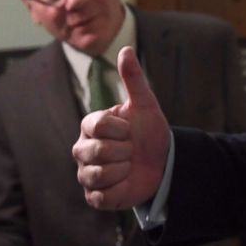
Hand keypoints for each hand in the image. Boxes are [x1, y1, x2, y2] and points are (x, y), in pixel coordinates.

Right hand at [73, 46, 170, 209]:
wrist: (162, 162)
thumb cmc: (149, 131)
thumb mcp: (145, 104)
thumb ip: (133, 78)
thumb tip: (125, 48)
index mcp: (90, 125)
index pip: (98, 125)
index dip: (121, 129)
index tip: (130, 130)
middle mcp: (82, 149)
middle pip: (96, 151)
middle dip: (124, 150)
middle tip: (131, 149)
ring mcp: (86, 173)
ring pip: (97, 174)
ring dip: (123, 170)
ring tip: (129, 165)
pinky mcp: (94, 197)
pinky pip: (100, 196)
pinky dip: (119, 189)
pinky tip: (125, 182)